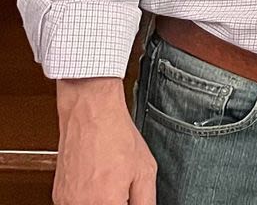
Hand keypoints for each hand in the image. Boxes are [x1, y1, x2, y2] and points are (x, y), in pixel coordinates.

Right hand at [52, 76, 155, 204]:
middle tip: (123, 190)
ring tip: (111, 184)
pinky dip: (88, 201)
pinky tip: (98, 184)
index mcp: (106, 202)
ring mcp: (66, 203)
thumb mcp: (145, 170)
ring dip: (102, 202)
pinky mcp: (58, 197)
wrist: (90, 114)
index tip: (130, 198)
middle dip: (117, 202)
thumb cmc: (116, 136)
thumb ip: (145, 200)